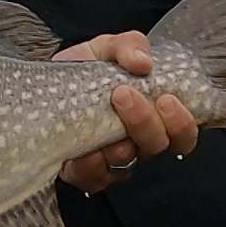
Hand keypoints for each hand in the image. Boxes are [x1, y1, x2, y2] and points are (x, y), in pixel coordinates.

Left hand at [54, 31, 198, 192]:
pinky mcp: (84, 173)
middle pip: (157, 146)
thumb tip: (144, 62)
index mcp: (154, 115)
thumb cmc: (84, 70)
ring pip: (127, 164)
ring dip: (117, 145)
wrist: (42, 87)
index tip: (166, 99)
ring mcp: (112, 161)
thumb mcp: (105, 48)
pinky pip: (94, 179)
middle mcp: (138, 142)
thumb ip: (129, 46)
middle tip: (122, 94)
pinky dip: (90, 167)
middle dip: (145, 122)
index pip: (183, 133)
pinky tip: (81, 151)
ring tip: (99, 120)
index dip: (182, 123)